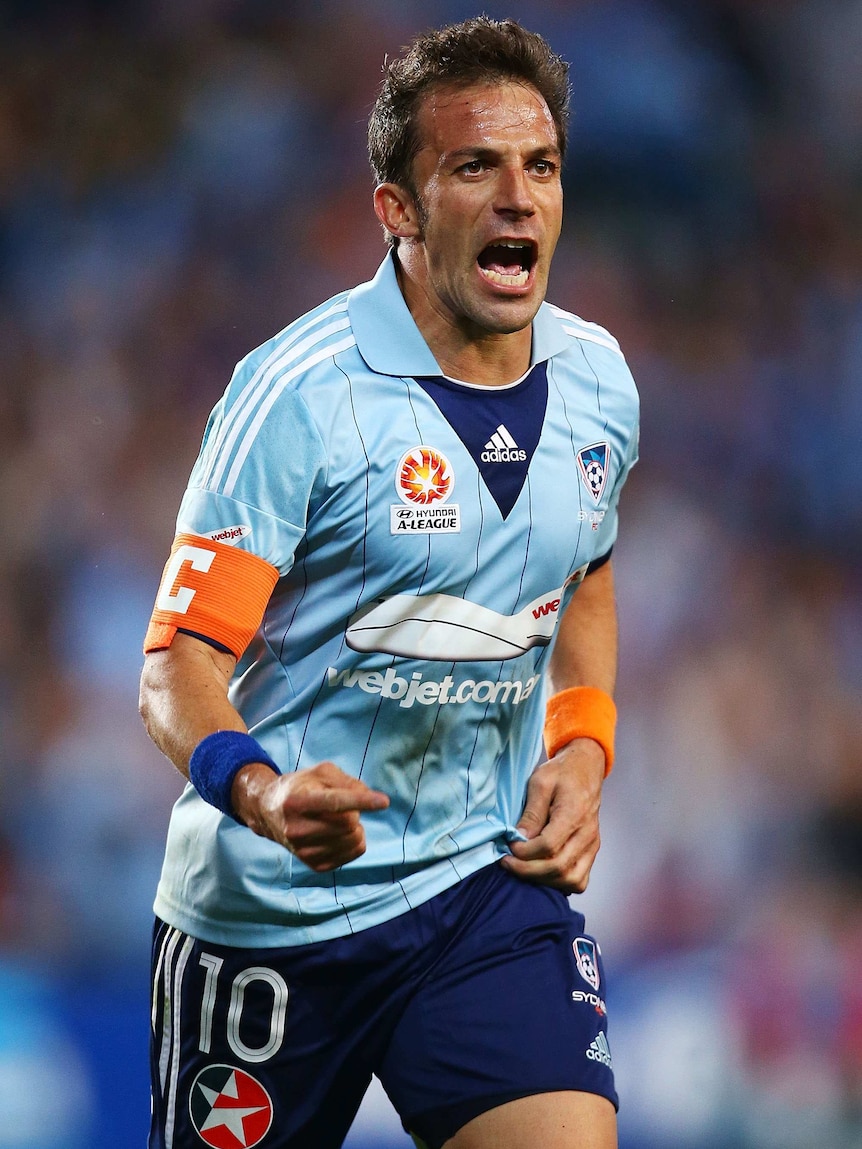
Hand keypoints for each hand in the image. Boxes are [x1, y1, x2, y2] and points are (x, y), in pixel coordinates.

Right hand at [231, 760, 389, 870]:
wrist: (270, 813)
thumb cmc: (301, 787)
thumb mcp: (320, 772)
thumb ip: (347, 781)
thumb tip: (368, 797)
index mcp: (297, 802)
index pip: (334, 803)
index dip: (361, 802)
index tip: (384, 802)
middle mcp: (297, 829)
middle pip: (348, 822)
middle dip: (355, 811)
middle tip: (344, 806)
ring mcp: (304, 851)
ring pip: (353, 840)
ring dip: (357, 827)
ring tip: (341, 819)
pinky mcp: (314, 865)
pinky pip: (354, 854)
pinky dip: (356, 841)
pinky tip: (341, 833)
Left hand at [501, 739, 605, 891]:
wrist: (586, 768)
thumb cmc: (561, 772)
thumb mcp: (540, 782)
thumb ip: (532, 813)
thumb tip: (520, 839)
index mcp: (574, 814)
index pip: (548, 846)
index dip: (524, 852)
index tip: (508, 847)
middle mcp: (587, 834)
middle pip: (558, 867)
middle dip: (527, 870)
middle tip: (507, 862)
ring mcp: (592, 845)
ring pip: (571, 879)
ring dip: (543, 880)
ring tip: (523, 869)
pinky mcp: (592, 851)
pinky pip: (580, 880)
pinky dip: (560, 883)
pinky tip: (542, 873)